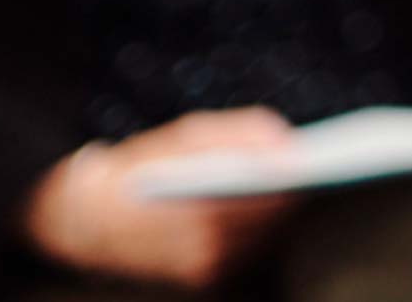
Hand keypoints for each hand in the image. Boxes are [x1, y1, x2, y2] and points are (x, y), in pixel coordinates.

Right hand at [21, 108, 296, 288]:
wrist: (89, 217)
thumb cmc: (146, 165)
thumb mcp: (186, 134)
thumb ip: (239, 132)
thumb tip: (289, 139)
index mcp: (193, 203)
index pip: (257, 189)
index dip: (285, 173)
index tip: (307, 157)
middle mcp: (200, 243)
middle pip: (268, 214)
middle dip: (290, 189)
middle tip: (322, 163)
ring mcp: (203, 265)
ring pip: (264, 234)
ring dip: (282, 209)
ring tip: (303, 179)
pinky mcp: (205, 278)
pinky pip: (249, 248)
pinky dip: (264, 226)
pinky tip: (278, 202)